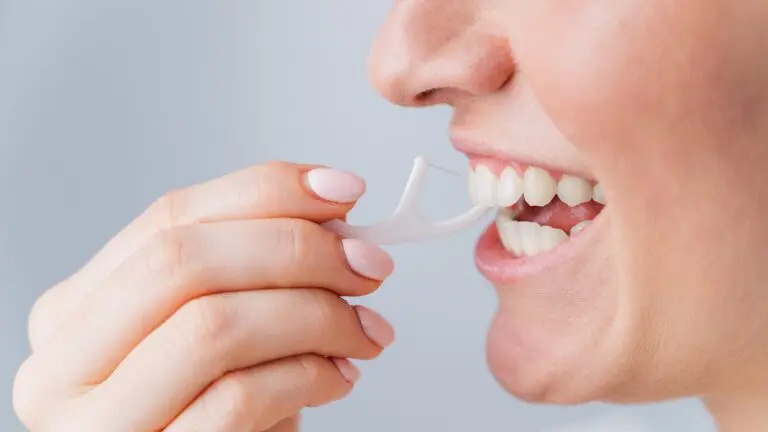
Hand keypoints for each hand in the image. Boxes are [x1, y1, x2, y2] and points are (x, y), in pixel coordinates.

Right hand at [13, 162, 394, 430]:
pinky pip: (239, 398)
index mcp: (77, 311)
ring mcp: (98, 423)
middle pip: (182, 260)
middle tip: (367, 265)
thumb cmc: (213, 415)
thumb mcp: (220, 334)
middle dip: (296, 248)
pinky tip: (338, 376)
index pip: (169, 218)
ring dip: (315, 314)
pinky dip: (308, 375)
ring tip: (364, 330)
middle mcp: (65, 363)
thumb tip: (333, 213)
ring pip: (212, 325)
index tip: (343, 190)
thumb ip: (252, 274)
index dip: (266, 191)